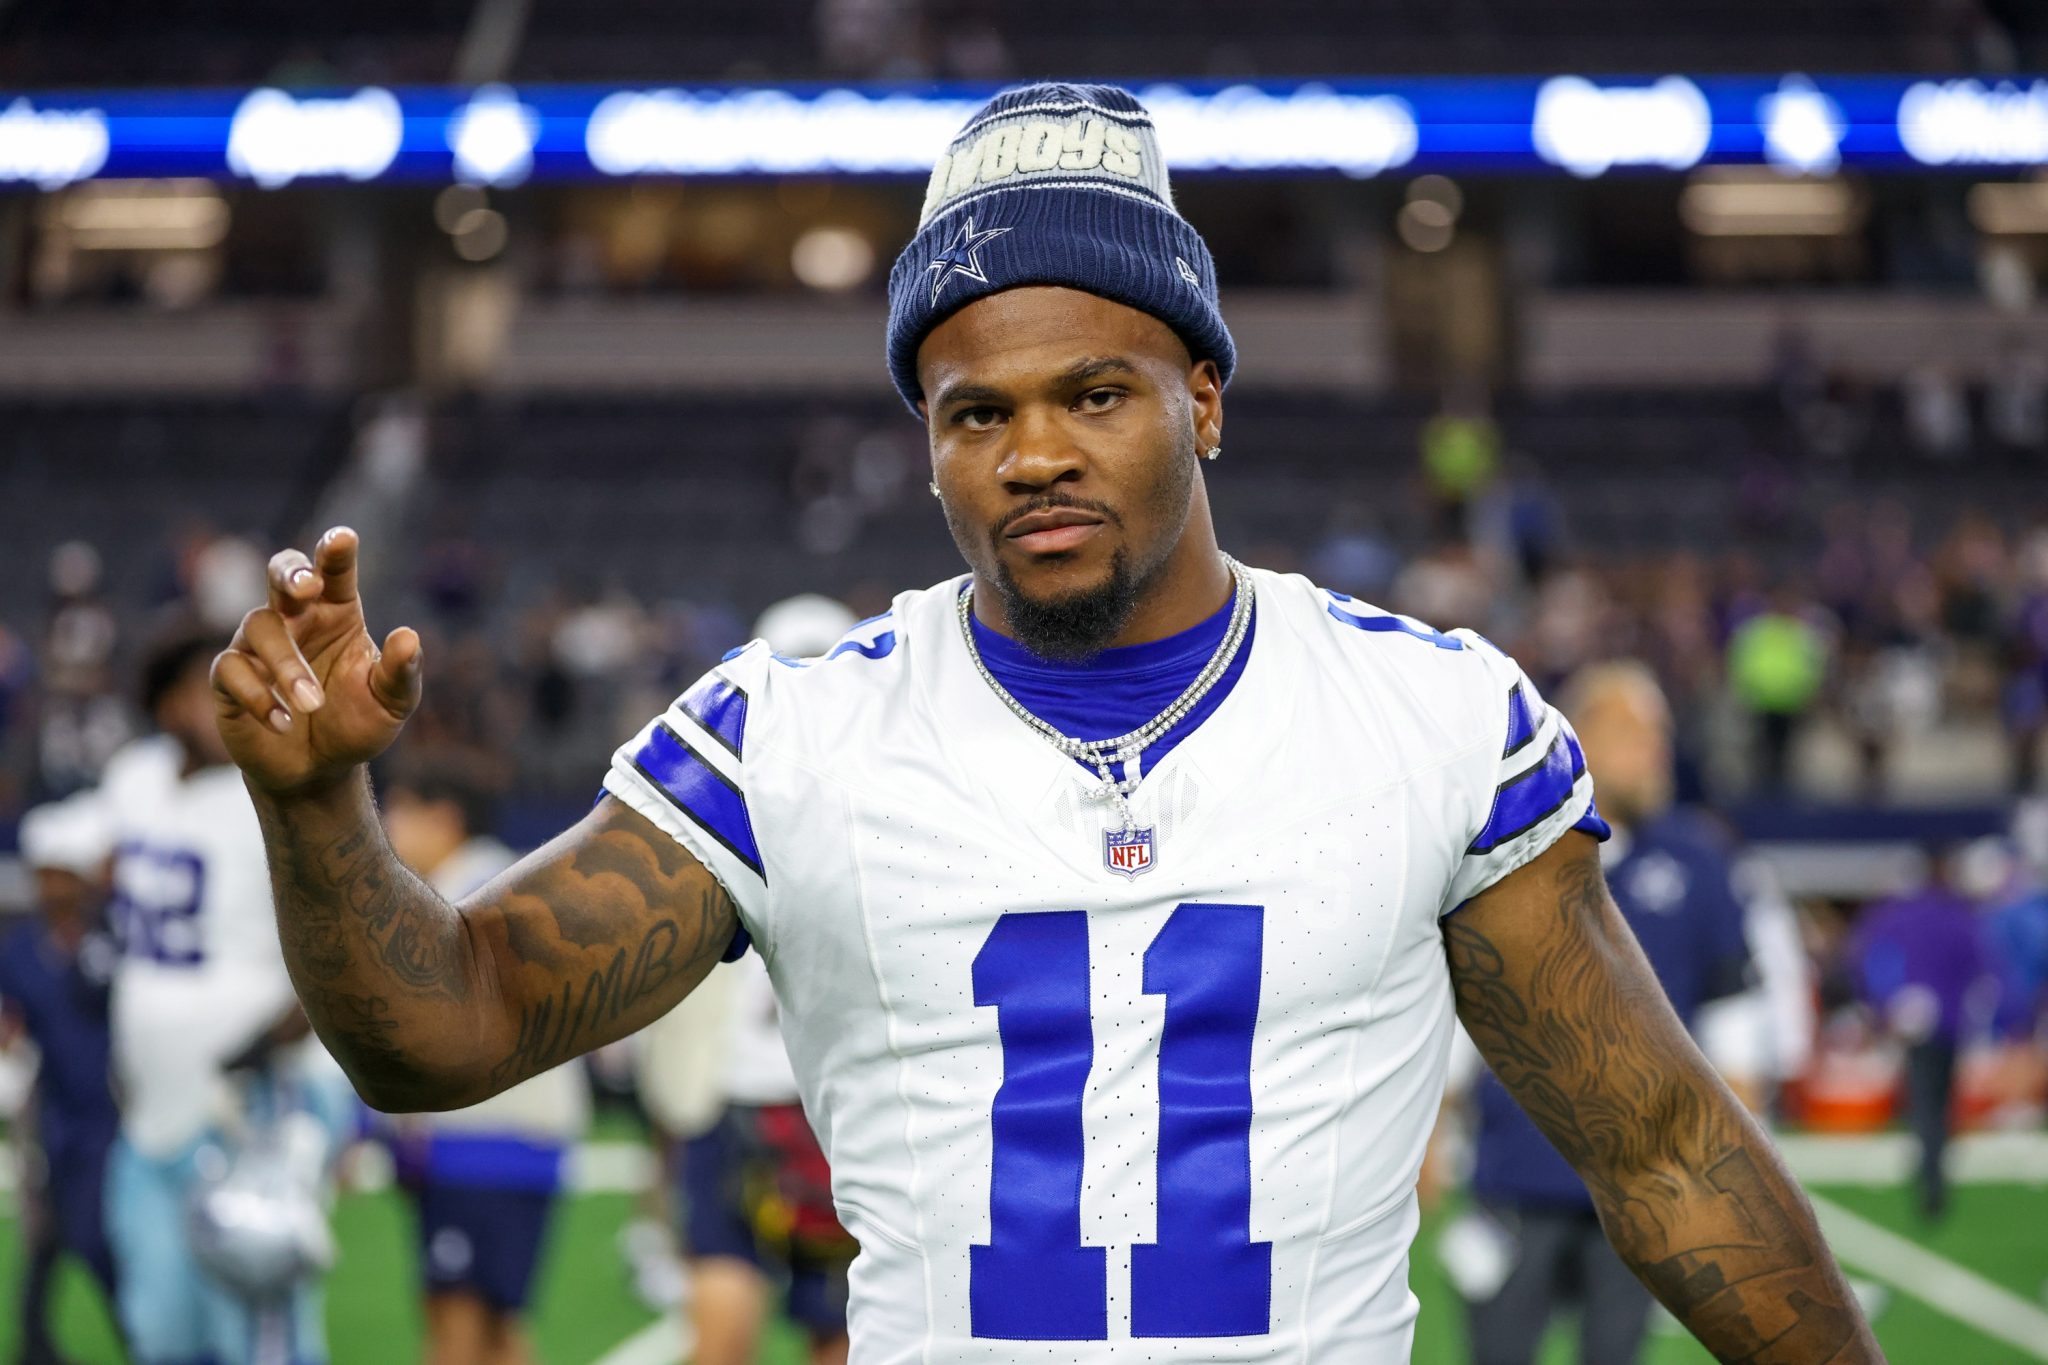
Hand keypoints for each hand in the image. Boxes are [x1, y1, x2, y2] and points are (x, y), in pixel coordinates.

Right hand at [211, 526, 421, 794]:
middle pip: (283, 574)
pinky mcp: (229, 678)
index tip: (343, 539)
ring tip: (311, 704)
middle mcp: (296, 620)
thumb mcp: (391, 704)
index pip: (336, 574)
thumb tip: (409, 637)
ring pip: (259, 626)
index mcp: (338, 614)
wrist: (319, 771)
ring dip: (287, 665)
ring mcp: (257, 646)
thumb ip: (400, 673)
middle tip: (306, 586)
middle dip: (290, 572)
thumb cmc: (357, 725)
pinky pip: (231, 669)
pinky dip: (259, 696)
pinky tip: (283, 722)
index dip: (336, 553)